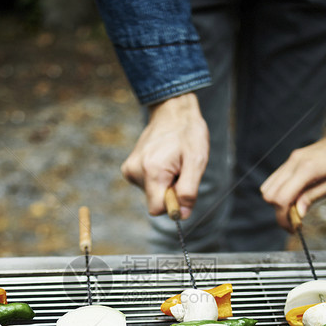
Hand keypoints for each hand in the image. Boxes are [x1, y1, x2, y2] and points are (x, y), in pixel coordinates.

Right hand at [121, 93, 208, 218]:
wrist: (172, 111)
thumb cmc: (187, 133)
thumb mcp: (196, 161)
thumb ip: (188, 191)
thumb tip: (181, 215)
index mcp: (151, 171)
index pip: (157, 209)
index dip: (173, 204)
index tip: (182, 187)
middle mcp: (135, 172)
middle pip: (155, 201)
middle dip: (170, 191)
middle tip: (179, 169)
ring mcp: (130, 170)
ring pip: (152, 193)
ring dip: (165, 183)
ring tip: (172, 162)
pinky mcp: (129, 168)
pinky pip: (147, 185)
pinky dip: (158, 178)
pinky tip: (164, 161)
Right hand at [260, 134, 325, 231]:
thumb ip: (313, 197)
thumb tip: (297, 213)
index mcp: (307, 169)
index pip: (281, 199)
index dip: (283, 218)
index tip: (293, 228)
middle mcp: (294, 162)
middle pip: (269, 194)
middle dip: (278, 211)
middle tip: (294, 220)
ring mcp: (292, 158)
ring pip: (268, 186)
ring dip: (277, 201)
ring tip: (295, 208)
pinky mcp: (293, 158)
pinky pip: (277, 178)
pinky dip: (280, 191)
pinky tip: (295, 196)